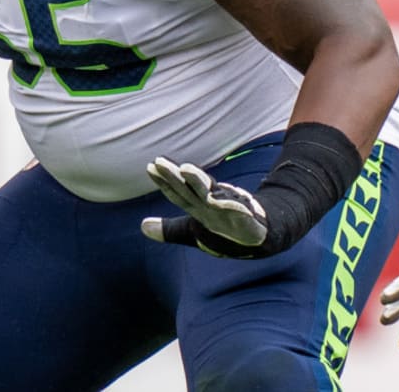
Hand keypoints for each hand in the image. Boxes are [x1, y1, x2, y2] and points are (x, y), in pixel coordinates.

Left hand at [140, 157, 269, 257]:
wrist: (257, 236)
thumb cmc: (222, 229)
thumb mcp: (192, 232)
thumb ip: (168, 229)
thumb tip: (142, 227)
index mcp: (198, 207)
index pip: (178, 192)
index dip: (164, 181)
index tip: (150, 166)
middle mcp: (211, 204)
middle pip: (190, 187)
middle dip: (175, 175)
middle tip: (159, 161)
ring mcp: (229, 208)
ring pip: (211, 193)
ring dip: (198, 181)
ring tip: (185, 169)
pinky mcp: (247, 219)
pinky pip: (239, 211)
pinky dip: (231, 203)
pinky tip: (219, 199)